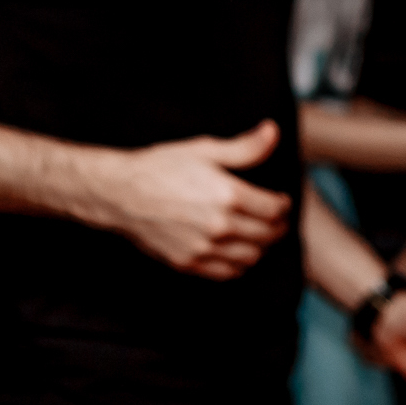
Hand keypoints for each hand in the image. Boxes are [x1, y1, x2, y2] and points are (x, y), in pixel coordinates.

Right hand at [93, 121, 292, 280]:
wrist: (121, 193)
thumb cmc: (162, 167)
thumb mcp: (205, 149)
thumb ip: (245, 147)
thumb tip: (274, 132)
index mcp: (228, 195)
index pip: (275, 209)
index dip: (284, 205)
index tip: (282, 201)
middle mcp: (219, 226)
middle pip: (268, 235)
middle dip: (279, 226)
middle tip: (278, 218)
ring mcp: (203, 248)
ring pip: (252, 257)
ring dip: (263, 246)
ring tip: (262, 234)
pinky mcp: (189, 263)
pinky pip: (228, 272)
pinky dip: (241, 265)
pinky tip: (240, 251)